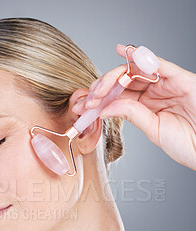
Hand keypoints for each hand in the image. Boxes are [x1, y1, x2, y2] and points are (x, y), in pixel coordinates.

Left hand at [72, 44, 195, 169]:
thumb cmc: (186, 142)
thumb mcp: (152, 129)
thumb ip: (130, 114)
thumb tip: (104, 106)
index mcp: (146, 105)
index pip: (117, 97)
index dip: (98, 100)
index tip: (81, 108)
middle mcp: (153, 92)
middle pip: (122, 82)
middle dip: (101, 88)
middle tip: (87, 99)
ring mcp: (165, 83)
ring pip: (134, 71)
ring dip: (112, 77)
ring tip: (97, 90)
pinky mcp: (178, 77)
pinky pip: (157, 62)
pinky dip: (140, 57)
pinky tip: (122, 53)